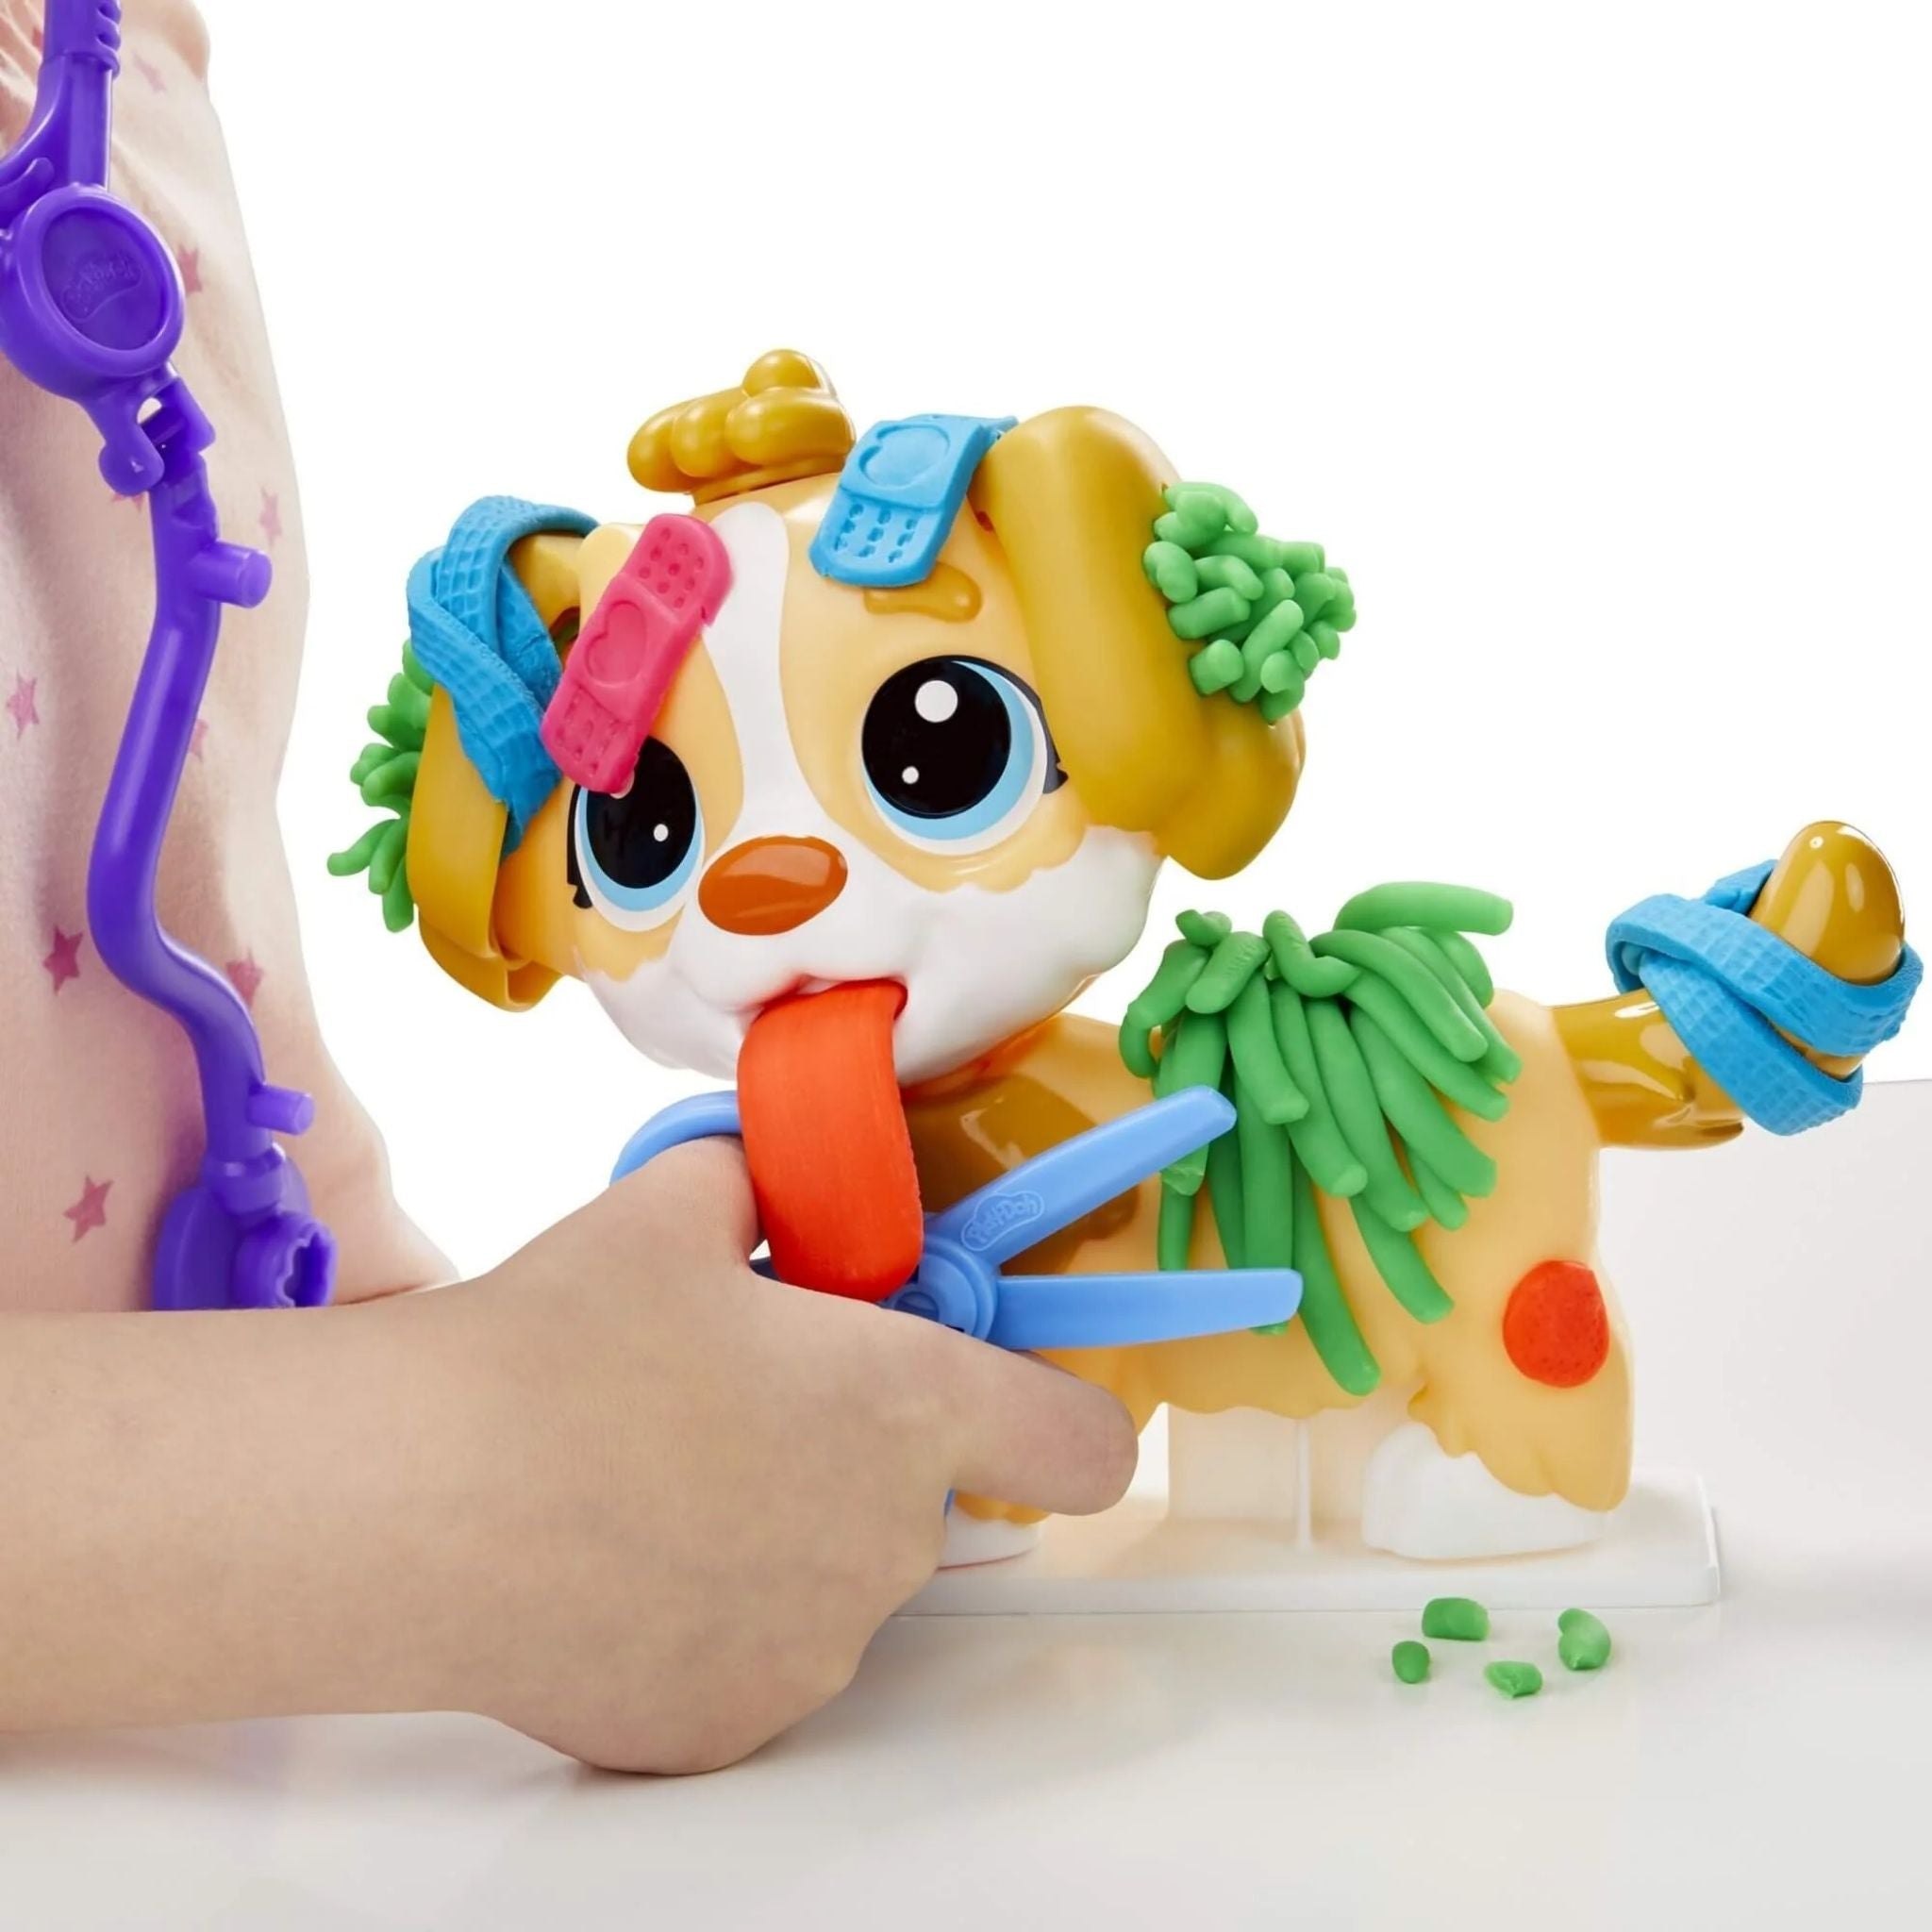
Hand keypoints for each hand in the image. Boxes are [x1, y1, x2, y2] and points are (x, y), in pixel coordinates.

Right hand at [448, 1140, 1136, 1770]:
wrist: (415, 1499)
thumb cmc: (559, 1343)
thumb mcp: (676, 1207)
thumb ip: (765, 1188)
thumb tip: (773, 1186)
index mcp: (909, 1407)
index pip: (1085, 1444)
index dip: (1060, 1418)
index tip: (1000, 1398)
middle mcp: (888, 1541)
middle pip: (922, 1501)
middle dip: (851, 1457)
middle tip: (732, 1410)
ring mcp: (812, 1651)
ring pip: (832, 1583)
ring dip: (775, 1538)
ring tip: (646, 1489)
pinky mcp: (726, 1728)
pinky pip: (750, 1659)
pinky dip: (704, 1621)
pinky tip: (609, 1570)